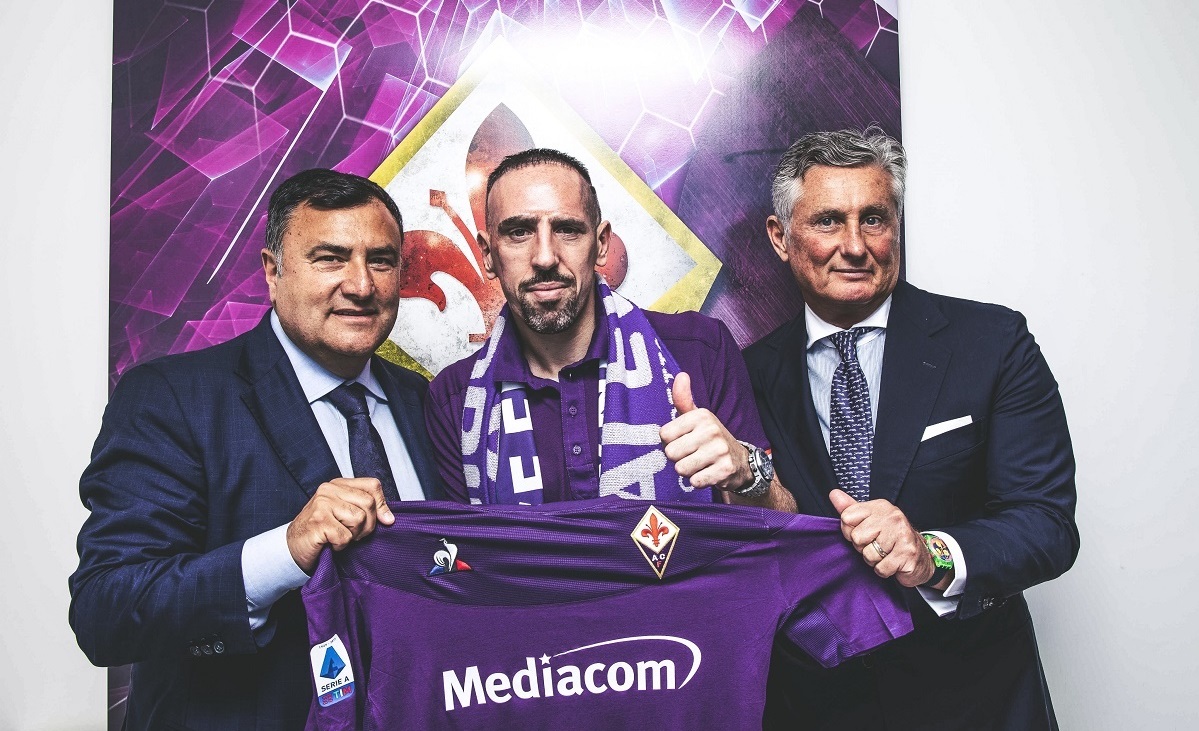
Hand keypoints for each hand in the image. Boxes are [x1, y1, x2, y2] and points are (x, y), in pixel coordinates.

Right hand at [286, 477, 394, 572]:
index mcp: (338, 485)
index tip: (385, 520)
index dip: (382, 504)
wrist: (293, 547)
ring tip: (339, 537)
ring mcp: (322, 504)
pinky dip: (341, 545)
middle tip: (353, 534)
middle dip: (368, 525)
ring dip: (353, 535)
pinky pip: (345, 536)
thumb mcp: (345, 514)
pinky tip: (330, 543)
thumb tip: (389, 518)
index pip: (372, 485)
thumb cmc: (321, 531)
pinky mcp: (318, 521)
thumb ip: (366, 509)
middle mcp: (329, 490)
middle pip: (369, 504)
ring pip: (359, 519)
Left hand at [660, 372, 752, 491]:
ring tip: (699, 464)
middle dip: (678, 459)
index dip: (670, 442)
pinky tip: (708, 473)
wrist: (740, 461)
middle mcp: (711, 430)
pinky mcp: (724, 470)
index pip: (664, 435)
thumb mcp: (697, 417)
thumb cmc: (710, 438)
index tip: (683, 441)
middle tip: (692, 455)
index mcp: (701, 415)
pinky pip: (695, 481)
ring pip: (681, 469)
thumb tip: (681, 375)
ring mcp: (719, 450)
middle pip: (671, 453)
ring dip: (687, 471)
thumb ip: (683, 399)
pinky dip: (698, 481)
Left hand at [829, 488, 933, 586]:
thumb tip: (833, 494)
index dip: (850, 531)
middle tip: (877, 546)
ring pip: (868, 554)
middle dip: (863, 548)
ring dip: (874, 560)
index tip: (864, 534)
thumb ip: (850, 509)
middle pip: (856, 538)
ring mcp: (901, 534)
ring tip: (885, 554)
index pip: (846, 517)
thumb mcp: (870, 520)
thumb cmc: (891, 539)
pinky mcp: (907, 553)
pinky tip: (892, 563)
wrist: (921, 557)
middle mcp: (892, 517)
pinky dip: (884, 570)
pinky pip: (880, 568)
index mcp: (880, 506)